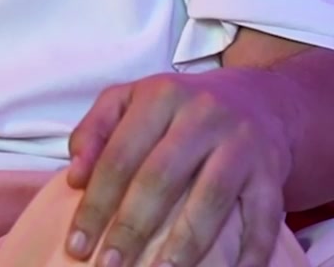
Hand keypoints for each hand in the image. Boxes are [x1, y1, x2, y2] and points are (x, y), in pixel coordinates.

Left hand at [65, 69, 292, 266]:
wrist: (256, 99)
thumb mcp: (133, 100)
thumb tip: (74, 176)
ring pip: (208, 201)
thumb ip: (97, 129)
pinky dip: (246, 255)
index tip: (76, 245)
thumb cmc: (180, 109)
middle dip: (130, 230)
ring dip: (181, 247)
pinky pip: (261, 220)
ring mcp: (241, 143)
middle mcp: (203, 114)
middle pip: (160, 179)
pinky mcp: (271, 173)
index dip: (96, 203)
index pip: (120, 155)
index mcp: (162, 95)